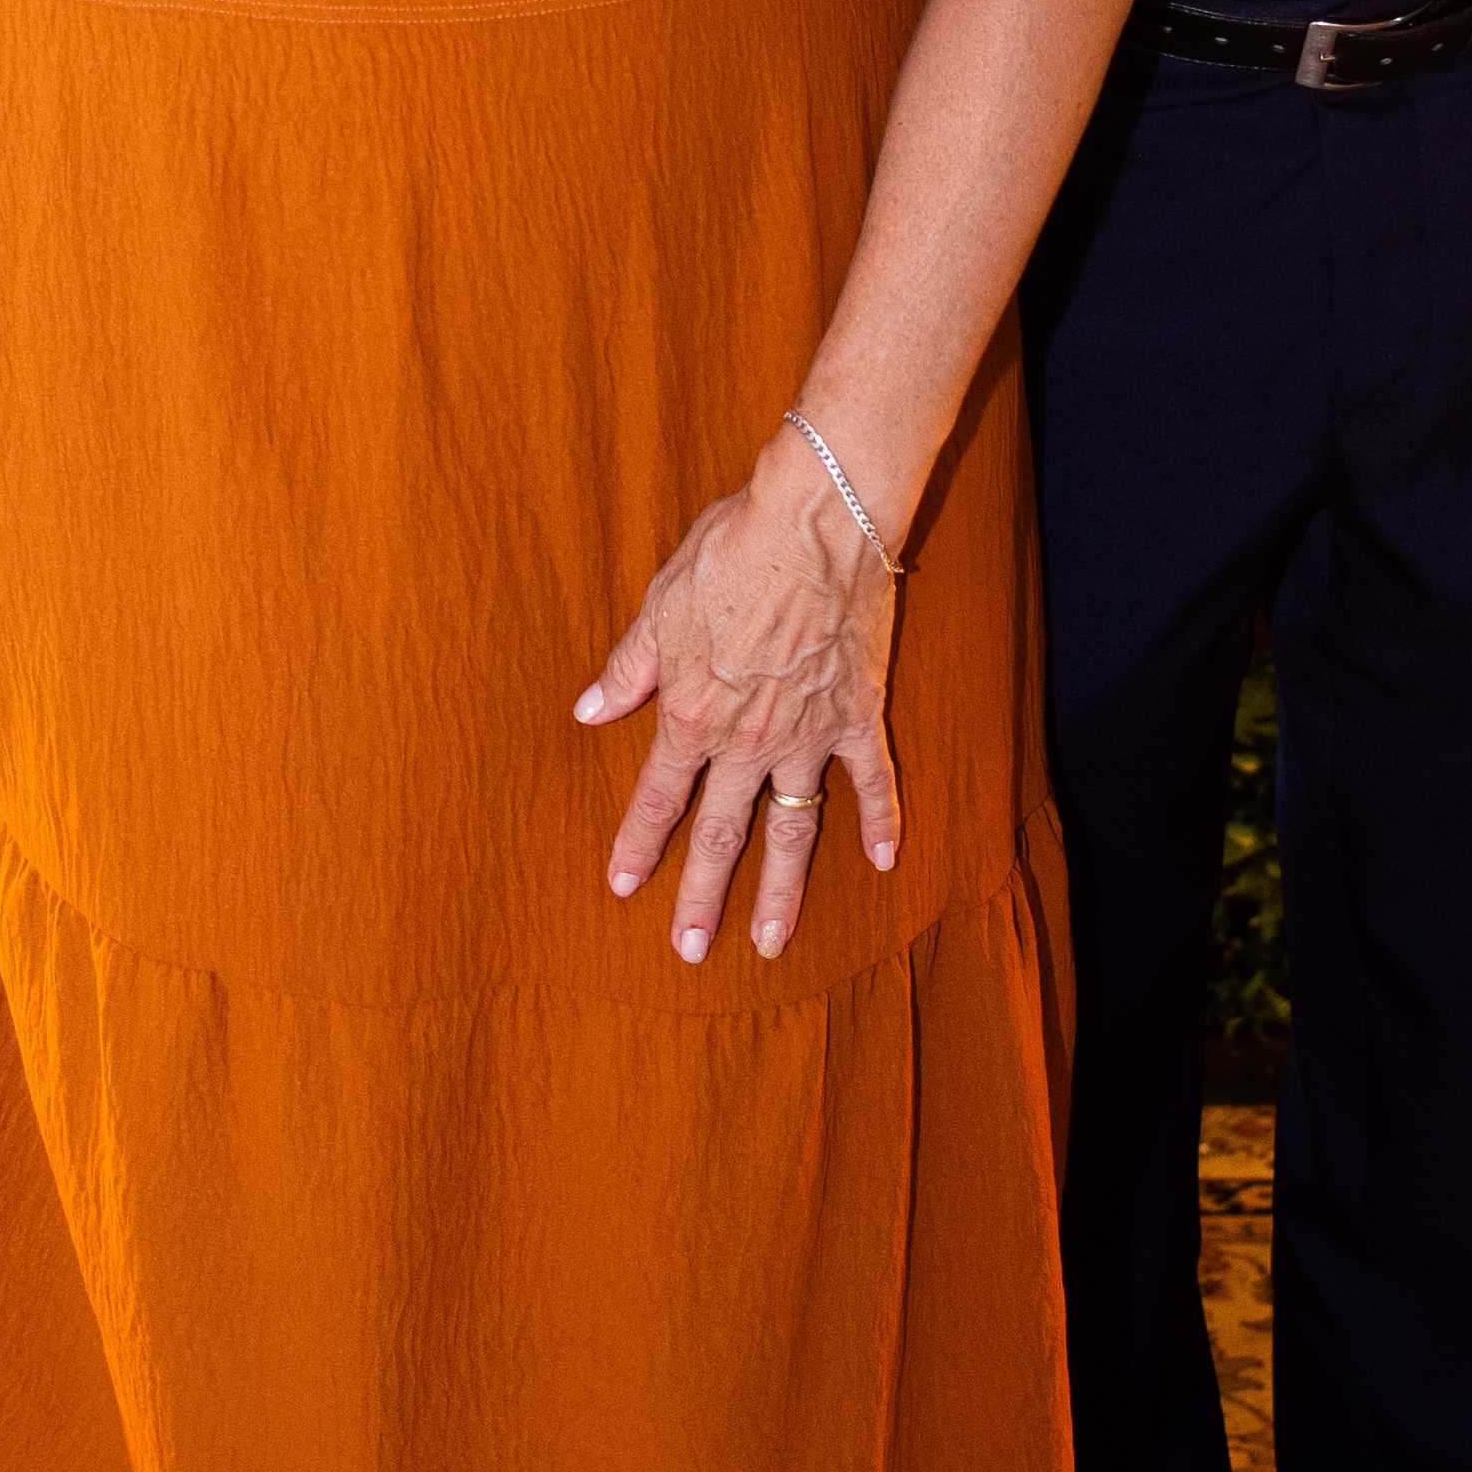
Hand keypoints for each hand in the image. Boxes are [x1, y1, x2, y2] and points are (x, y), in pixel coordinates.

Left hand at [576, 429, 903, 960]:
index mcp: (691, 715)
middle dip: (702, 896)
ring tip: (770, 942)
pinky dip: (881, 821)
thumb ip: (628, 669)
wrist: (817, 521)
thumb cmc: (730, 551)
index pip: (655, 795)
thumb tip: (587, 711)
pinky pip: (872, 781)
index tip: (621, 886)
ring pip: (792, 828)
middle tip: (690, 951)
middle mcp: (746, 740)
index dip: (637, 842)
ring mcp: (807, 734)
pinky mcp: (858, 715)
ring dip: (781, 890)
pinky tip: (885, 863)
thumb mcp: (659, 606)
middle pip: (721, 832)